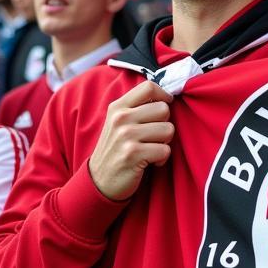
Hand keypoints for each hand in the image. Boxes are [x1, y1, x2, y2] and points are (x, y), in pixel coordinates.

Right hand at [88, 81, 174, 200]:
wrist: (99, 181)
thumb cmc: (115, 150)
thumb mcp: (118, 123)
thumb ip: (136, 108)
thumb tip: (166, 97)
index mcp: (118, 107)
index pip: (149, 87)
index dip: (164, 96)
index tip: (163, 109)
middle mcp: (121, 118)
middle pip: (164, 109)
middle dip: (164, 125)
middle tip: (153, 137)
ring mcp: (126, 136)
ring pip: (168, 129)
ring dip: (164, 143)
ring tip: (150, 149)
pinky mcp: (133, 154)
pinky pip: (165, 150)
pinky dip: (161, 159)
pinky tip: (150, 162)